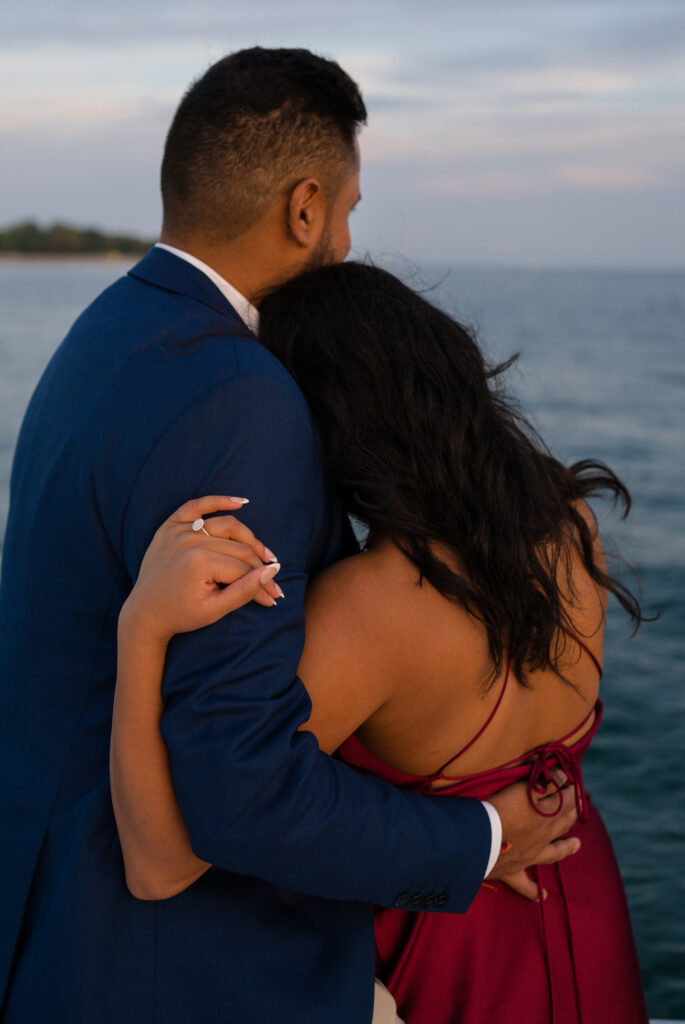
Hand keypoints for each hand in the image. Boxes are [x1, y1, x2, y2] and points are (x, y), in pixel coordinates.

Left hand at [120, 496, 282, 642]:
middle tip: (273, 583)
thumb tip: (273, 571)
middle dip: (259, 567)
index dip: (262, 583)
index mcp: (200, 562)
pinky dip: (219, 501)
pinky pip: (197, 506)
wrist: (145, 613)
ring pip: (227, 526)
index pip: (243, 568)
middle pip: (239, 548)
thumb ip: (245, 590)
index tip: (274, 597)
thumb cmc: (180, 615)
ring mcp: (178, 530)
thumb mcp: (216, 610)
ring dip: (249, 538)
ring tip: (264, 554)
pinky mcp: (170, 526)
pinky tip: (241, 503)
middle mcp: (189, 541)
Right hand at [486, 770, 580, 899]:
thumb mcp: (523, 790)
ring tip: (577, 844)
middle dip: (572, 813)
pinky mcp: (512, 871)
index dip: (571, 789)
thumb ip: (545, 783)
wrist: (478, 840)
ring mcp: (529, 856)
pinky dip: (533, 892)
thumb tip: (563, 777)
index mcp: (546, 816)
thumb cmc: (499, 811)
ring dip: (566, 848)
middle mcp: (542, 837)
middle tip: (578, 806)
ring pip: (553, 853)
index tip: (573, 781)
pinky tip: (541, 898)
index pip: (566, 800)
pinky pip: (525, 885)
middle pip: (563, 825)